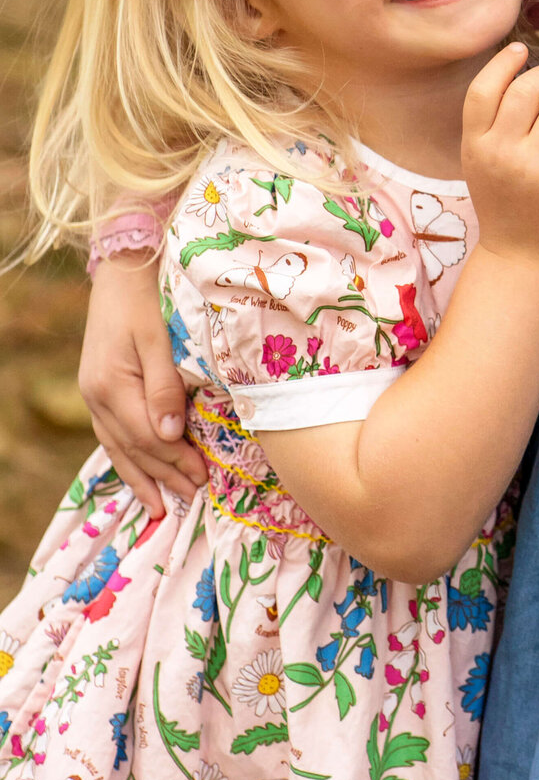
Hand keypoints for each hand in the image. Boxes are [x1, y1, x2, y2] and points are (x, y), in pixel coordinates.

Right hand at [80, 254, 207, 514]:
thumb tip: (170, 435)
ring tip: (162, 507)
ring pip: (118, 447)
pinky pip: (112, 436)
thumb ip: (164, 387)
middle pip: (134, 448)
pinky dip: (128, 459)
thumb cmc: (146, 301)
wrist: (121, 272)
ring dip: (143, 477)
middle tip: (194, 497)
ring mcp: (93, 395)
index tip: (203, 477)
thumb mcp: (157, 340)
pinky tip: (139, 475)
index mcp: (111, 386)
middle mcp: (96, 396)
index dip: (175, 461)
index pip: (146, 437)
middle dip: (165, 475)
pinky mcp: (98, 391)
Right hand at [462, 43, 538, 269]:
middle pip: (527, 90)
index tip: (522, 52)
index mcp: (475, 145)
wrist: (521, 257)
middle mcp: (500, 153)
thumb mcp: (481, 162)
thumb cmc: (506, 202)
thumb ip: (493, 124)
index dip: (504, 63)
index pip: (483, 90)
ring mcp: (533, 169)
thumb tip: (525, 72)